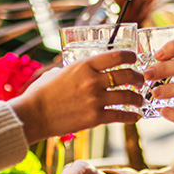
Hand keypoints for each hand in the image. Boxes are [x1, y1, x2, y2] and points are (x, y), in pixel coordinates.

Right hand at [8, 49, 142, 143]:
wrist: (33, 114)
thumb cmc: (41, 93)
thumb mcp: (58, 72)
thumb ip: (75, 70)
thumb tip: (83, 69)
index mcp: (84, 65)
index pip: (117, 56)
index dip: (131, 57)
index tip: (135, 59)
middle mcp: (93, 80)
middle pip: (127, 74)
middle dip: (138, 78)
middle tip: (140, 81)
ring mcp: (95, 99)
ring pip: (128, 96)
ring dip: (138, 98)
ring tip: (140, 100)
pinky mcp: (95, 117)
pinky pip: (121, 115)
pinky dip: (132, 116)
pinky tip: (136, 117)